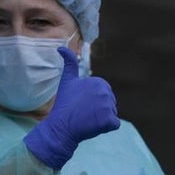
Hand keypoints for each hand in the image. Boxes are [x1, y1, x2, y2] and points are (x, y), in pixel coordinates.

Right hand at [23, 47, 119, 169]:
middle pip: (110, 104)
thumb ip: (69, 64)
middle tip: (83, 111)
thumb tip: (62, 47)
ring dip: (101, 118)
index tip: (81, 103)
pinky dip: (105, 127)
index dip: (93, 101)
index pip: (104, 95)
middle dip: (99, 110)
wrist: (61, 125)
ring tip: (87, 118)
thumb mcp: (67, 81)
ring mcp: (109, 107)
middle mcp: (106, 92)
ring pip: (111, 114)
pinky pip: (113, 124)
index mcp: (99, 82)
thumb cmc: (64, 103)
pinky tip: (93, 125)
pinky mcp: (110, 120)